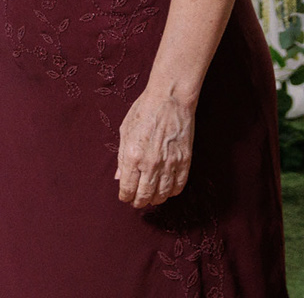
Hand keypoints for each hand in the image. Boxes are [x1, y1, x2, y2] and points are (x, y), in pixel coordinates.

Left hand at [116, 85, 195, 208]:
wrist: (169, 99)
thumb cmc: (144, 111)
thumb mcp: (125, 131)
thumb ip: (121, 157)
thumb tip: (118, 177)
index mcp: (133, 156)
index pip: (127, 188)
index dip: (125, 196)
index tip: (125, 197)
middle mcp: (151, 163)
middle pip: (145, 195)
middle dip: (139, 202)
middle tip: (137, 203)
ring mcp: (169, 163)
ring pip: (163, 194)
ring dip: (155, 200)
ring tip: (151, 199)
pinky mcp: (184, 161)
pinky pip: (179, 185)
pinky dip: (172, 192)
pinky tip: (167, 191)